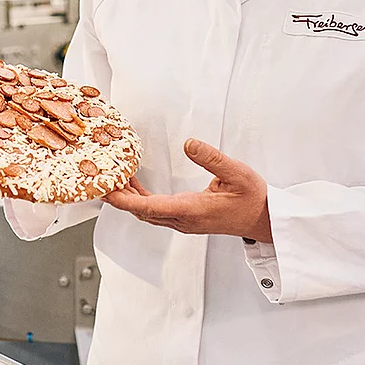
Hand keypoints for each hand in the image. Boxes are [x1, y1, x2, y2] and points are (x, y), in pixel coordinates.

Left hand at [104, 139, 272, 242]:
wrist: (264, 219)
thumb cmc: (253, 198)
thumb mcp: (236, 172)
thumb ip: (212, 158)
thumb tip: (189, 143)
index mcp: (191, 210)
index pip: (147, 207)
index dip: (123, 200)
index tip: (105, 192)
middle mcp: (183, 220)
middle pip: (140, 212)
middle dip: (118, 197)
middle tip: (99, 179)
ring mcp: (184, 222)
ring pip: (147, 213)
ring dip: (128, 199)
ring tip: (113, 179)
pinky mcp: (187, 219)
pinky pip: (156, 212)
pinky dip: (140, 200)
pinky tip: (136, 187)